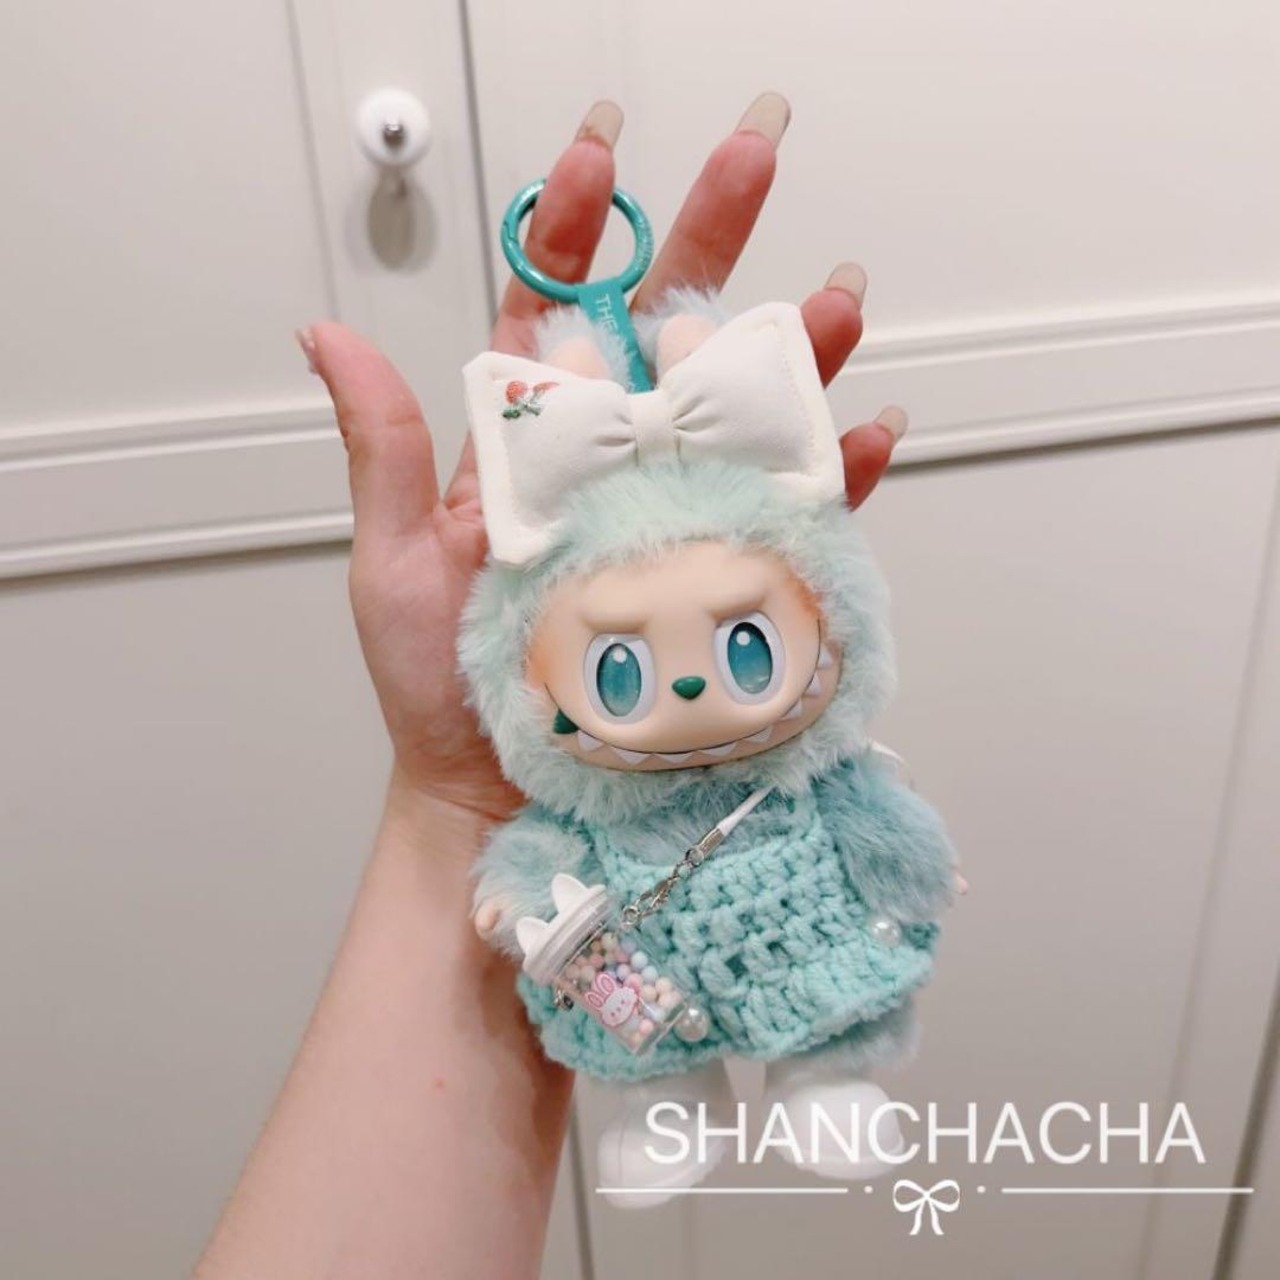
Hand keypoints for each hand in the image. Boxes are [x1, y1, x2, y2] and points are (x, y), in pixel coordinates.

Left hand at [302, 94, 906, 823]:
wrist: (499, 792)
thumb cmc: (443, 684)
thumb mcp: (392, 562)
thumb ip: (382, 447)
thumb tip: (326, 332)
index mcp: (529, 443)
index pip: (556, 310)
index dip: (578, 230)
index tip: (599, 158)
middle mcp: (608, 464)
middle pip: (666, 333)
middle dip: (710, 239)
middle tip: (755, 153)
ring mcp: (671, 516)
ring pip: (740, 412)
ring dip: (792, 351)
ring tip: (835, 297)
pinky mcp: (720, 577)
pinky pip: (786, 514)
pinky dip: (831, 474)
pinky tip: (864, 431)